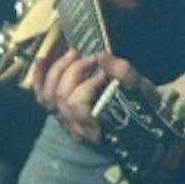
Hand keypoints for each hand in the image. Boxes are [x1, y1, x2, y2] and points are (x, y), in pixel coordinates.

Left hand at [31, 48, 154, 145]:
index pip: (79, 104)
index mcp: (98, 128)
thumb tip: (103, 57)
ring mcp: (67, 123)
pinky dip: (40, 78)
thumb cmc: (144, 105)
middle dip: (75, 71)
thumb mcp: (141, 90)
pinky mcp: (61, 114)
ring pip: (49, 96)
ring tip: (73, 54)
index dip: (88, 83)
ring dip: (58, 70)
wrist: (143, 117)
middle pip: (62, 97)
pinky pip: (42, 97)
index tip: (105, 72)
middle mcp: (78, 129)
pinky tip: (41, 60)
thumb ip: (124, 73)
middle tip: (92, 58)